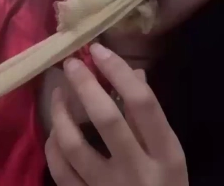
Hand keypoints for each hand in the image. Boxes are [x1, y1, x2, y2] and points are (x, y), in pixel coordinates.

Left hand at [45, 43, 188, 185]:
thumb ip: (151, 119)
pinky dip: (53, 148)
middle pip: (107, 120)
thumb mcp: (170, 158)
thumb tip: (134, 72)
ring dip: (60, 115)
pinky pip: (61, 173)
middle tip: (69, 64)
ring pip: (74, 146)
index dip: (118, 72)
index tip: (99, 51)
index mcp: (167, 156)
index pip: (143, 105)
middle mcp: (139, 172)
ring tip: (56, 94)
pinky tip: (54, 133)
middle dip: (85, 86)